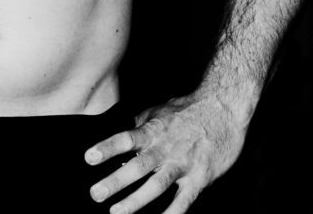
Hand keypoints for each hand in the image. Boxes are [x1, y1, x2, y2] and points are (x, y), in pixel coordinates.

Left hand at [84, 92, 245, 212]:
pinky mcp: (199, 178)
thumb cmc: (190, 109)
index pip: (125, 139)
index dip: (107, 148)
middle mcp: (165, 148)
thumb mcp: (160, 110)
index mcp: (153, 131)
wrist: (224, 108)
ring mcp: (183, 164)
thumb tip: (125, 130)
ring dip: (135, 201)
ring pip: (156, 186)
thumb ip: (142, 123)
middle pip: (137, 166)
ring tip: (116, 212)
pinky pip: (183, 201)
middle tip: (95, 194)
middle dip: (115, 181)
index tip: (88, 158)